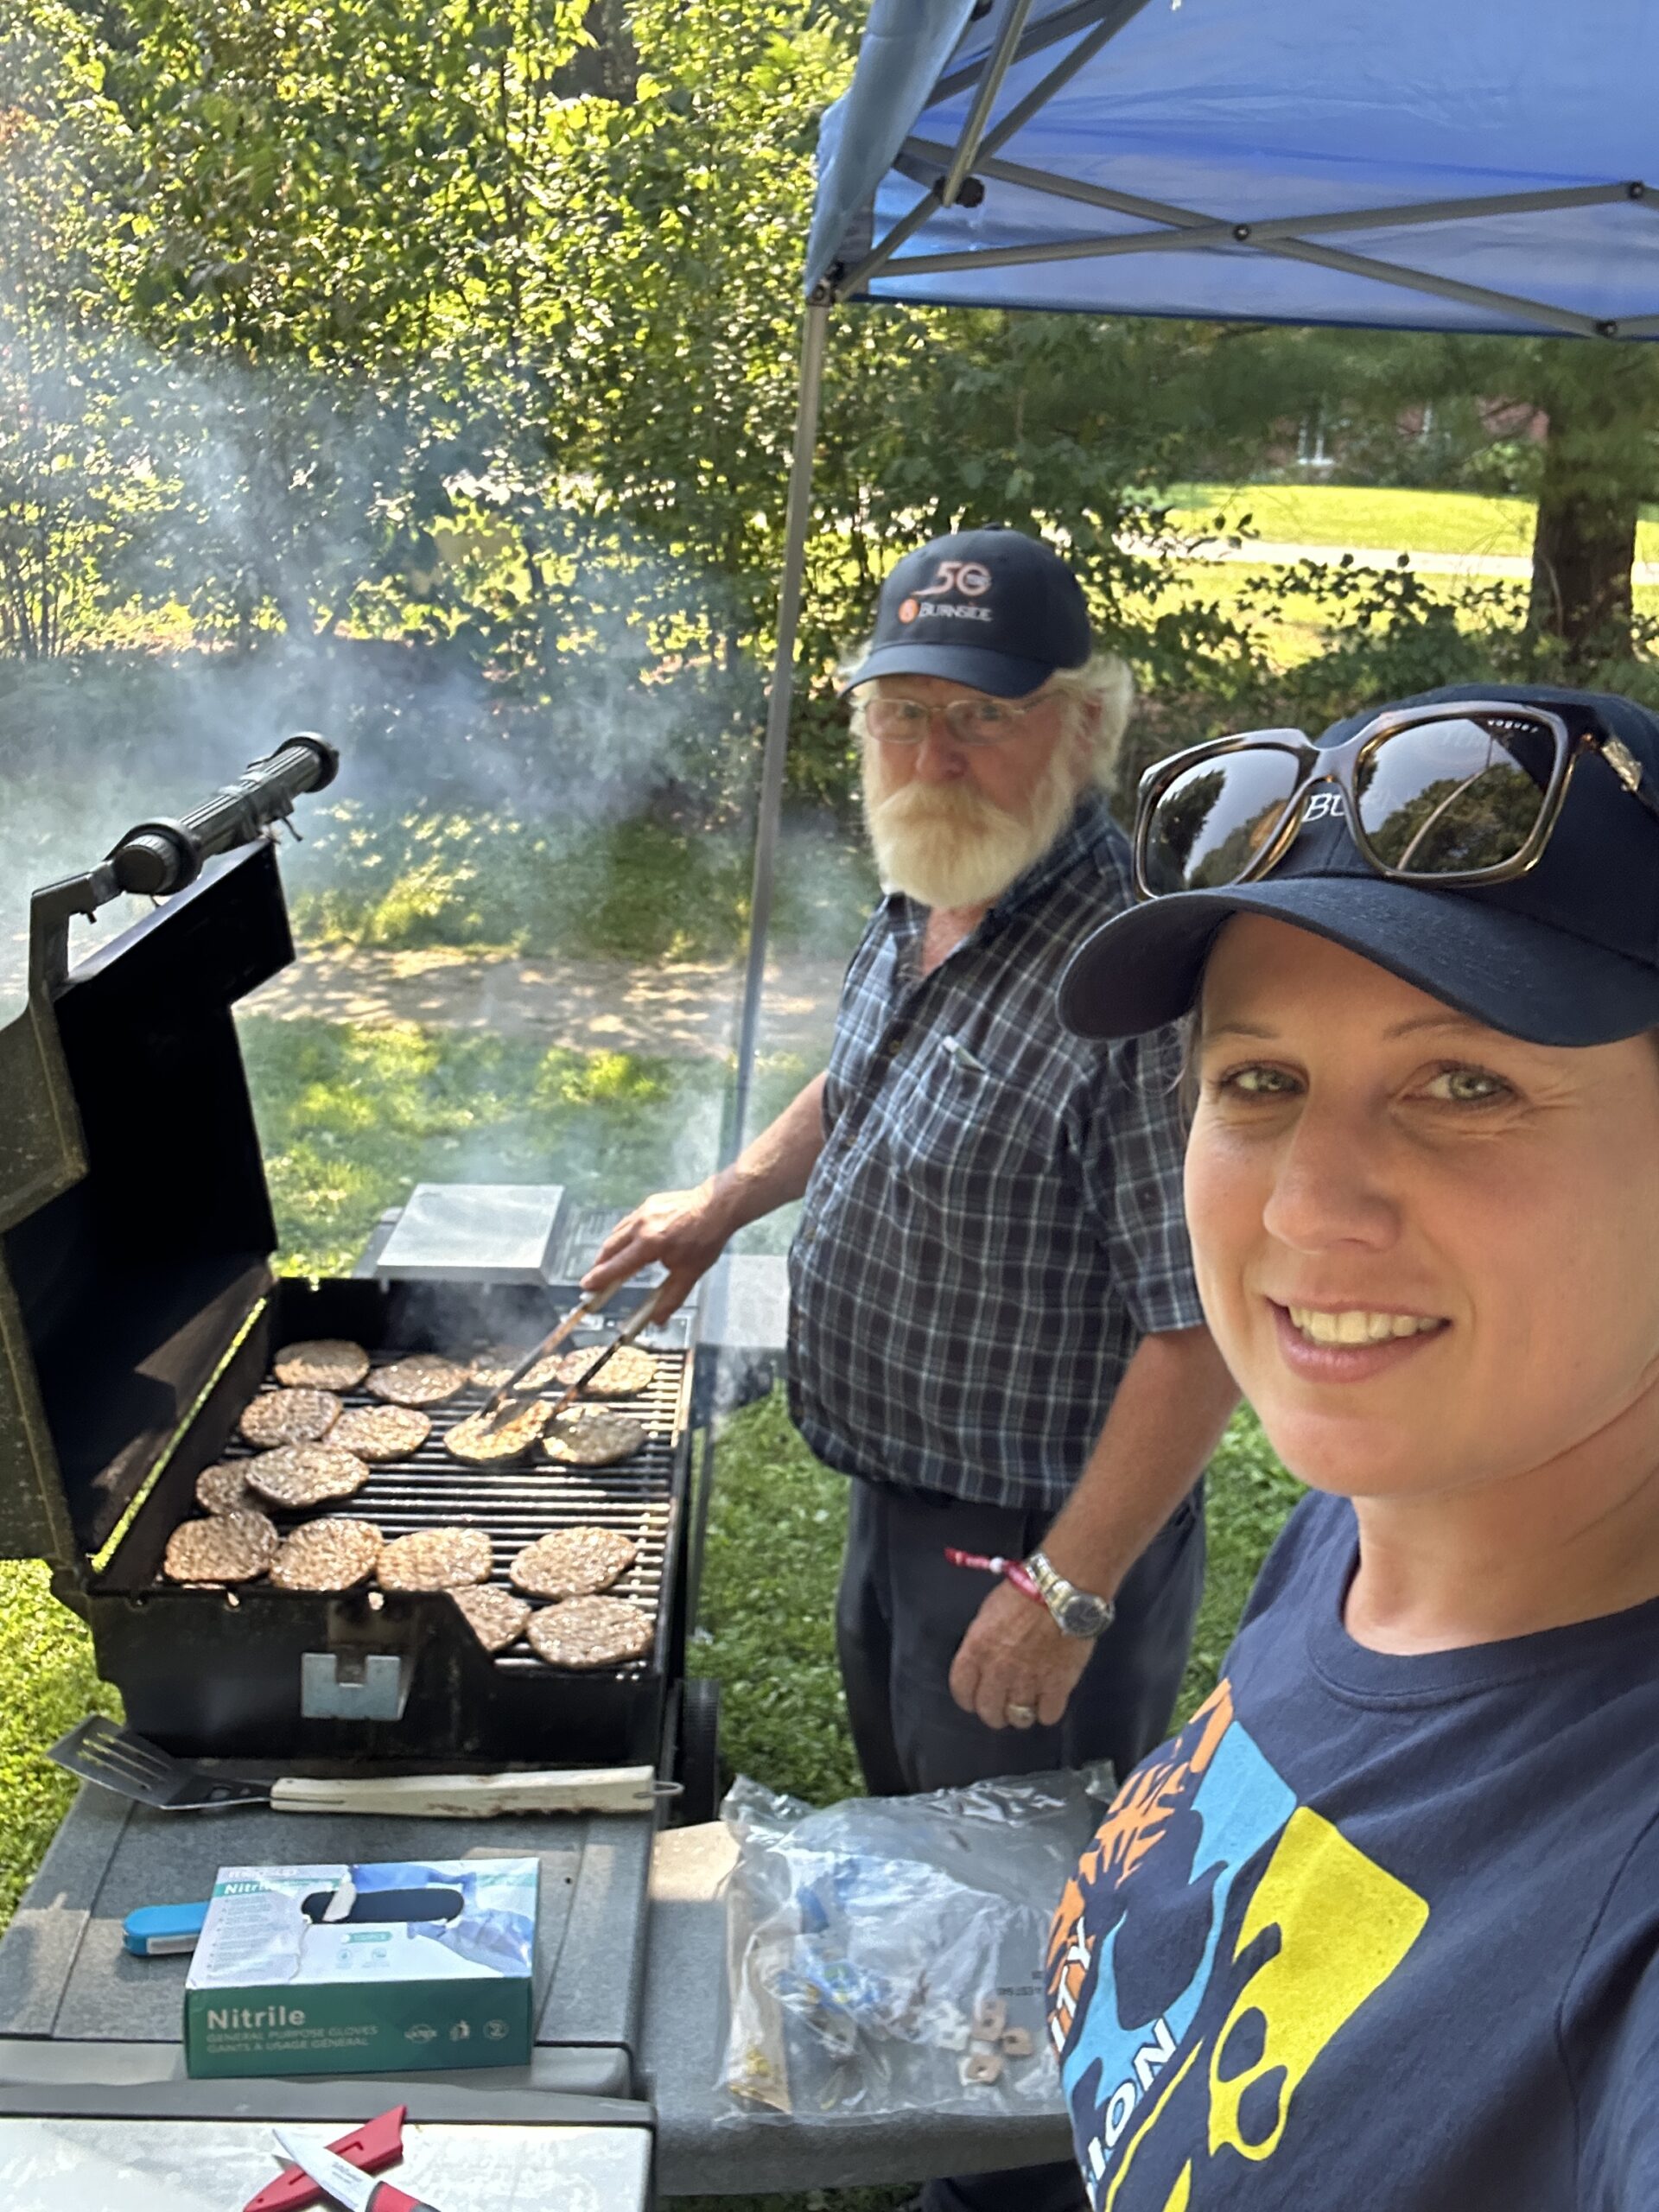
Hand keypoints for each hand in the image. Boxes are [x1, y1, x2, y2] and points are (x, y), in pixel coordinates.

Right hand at [581, 1181, 732, 1315]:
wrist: (717, 1206)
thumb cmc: (705, 1241)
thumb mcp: (690, 1273)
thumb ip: (671, 1298)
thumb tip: (656, 1321)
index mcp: (649, 1244)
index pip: (617, 1266)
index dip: (600, 1278)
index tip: (586, 1286)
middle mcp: (641, 1226)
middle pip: (610, 1248)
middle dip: (600, 1265)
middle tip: (595, 1279)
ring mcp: (643, 1212)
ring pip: (617, 1233)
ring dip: (609, 1250)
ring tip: (609, 1264)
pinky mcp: (648, 1203)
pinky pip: (627, 1223)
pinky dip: (622, 1236)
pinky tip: (627, 1243)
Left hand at [948, 1579, 1094, 1730]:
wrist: (1062, 1592)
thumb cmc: (1024, 1593)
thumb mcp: (988, 1613)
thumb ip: (982, 1643)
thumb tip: (984, 1661)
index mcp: (977, 1650)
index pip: (961, 1691)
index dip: (968, 1699)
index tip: (974, 1699)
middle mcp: (998, 1671)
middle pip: (989, 1711)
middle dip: (994, 1713)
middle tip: (1003, 1707)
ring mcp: (1028, 1682)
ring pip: (1018, 1718)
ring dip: (1021, 1715)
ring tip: (1027, 1705)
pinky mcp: (1058, 1686)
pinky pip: (1048, 1716)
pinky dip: (1048, 1712)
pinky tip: (1049, 1701)